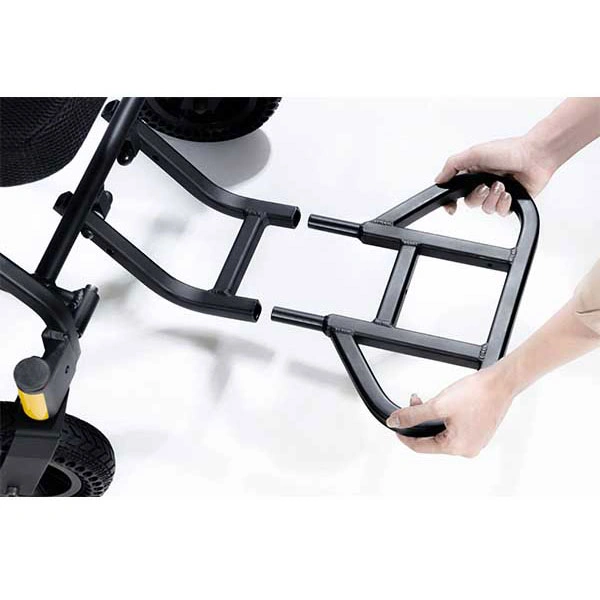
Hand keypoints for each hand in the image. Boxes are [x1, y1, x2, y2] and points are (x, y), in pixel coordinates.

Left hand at [386, 366, 514, 457]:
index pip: (421, 447)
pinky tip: (443, 404)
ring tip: (429, 400)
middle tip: (414, 403)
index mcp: (458, 448)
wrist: (501, 382)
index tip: (396, 426)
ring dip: (431, 417)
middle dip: (419, 420)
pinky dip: (444, 417)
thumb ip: (413, 415)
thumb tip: (395, 422)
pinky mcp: (478, 430)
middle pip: (431, 439)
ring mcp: (475, 440)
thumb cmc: (478, 394)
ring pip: (442, 432)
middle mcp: (468, 449)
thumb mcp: (437, 405)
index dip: (405, 435)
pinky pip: (454, 428)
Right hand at [436, 136, 555, 215]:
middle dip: (477, 196)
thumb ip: (452, 165)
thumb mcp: (473, 153)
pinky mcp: (510, 202)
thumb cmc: (509, 150)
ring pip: (485, 209)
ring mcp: (497, 193)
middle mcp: (483, 183)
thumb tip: (438, 179)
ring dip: (493, 198)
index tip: (451, 207)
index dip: (451, 202)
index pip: (455, 192)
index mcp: (472, 173)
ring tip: (502, 185)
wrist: (536, 156)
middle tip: (485, 186)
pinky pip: (500, 212)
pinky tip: (509, 192)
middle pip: (470, 203)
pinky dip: (504, 203)